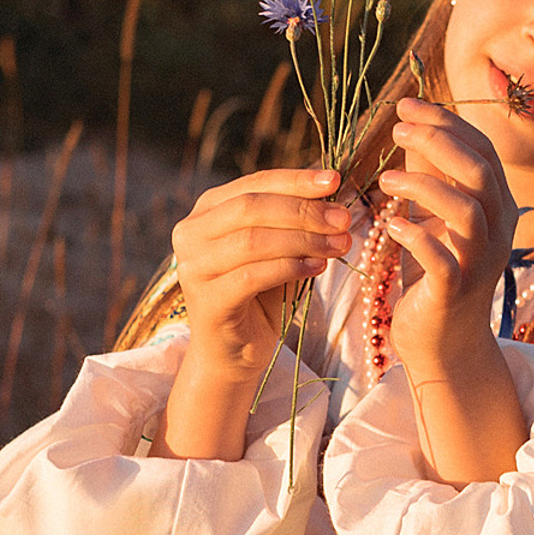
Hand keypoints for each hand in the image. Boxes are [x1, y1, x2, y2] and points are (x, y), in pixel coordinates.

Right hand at [170, 167, 352, 384]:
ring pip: (253, 241)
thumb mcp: (277, 251)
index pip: (255, 184)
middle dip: (303, 211)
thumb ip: (293, 222)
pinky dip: (290, 268)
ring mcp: (194, 268)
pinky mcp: (207, 301)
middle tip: (342, 220)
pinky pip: (253, 276)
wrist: (233, 354)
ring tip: (338, 245)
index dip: (296, 180)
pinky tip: (317, 267)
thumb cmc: (258, 299)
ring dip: (303, 240)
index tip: (335, 180)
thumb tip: (332, 192)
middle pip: (251, 208)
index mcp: (207, 211)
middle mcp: (191, 234)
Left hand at [378, 98, 517, 381]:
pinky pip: (442, 258)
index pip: (482, 150)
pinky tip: (391, 226)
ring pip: (466, 210)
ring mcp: (480, 262)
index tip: (407, 105)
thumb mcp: (433, 219)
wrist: (443, 343)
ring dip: (424, 186)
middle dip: (438, 142)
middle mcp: (498, 231)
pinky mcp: (456, 292)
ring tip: (386, 180)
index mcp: (497, 206)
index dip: (446, 122)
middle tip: (398, 129)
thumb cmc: (435, 276)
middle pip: (479, 170)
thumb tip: (412, 127)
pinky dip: (416, 237)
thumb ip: (429, 177)